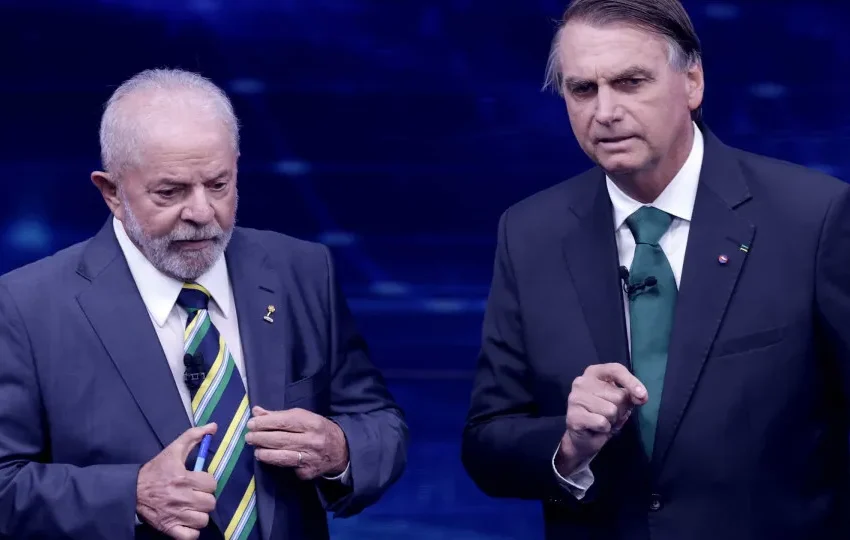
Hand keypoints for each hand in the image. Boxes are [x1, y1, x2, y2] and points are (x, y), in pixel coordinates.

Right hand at [136, 424, 217, 539]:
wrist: (131, 490)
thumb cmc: (156, 470)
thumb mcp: (173, 450)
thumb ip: (194, 436)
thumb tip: (214, 426)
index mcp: (183, 478)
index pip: (211, 483)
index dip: (207, 482)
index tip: (199, 481)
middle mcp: (181, 498)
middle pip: (210, 503)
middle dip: (205, 498)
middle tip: (196, 495)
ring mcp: (175, 515)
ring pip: (202, 520)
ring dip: (200, 515)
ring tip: (192, 508)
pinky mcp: (168, 528)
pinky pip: (190, 536)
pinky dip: (192, 531)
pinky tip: (187, 522)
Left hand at [245, 406, 348, 480]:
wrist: (341, 450)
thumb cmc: (318, 430)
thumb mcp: (304, 417)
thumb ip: (279, 415)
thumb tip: (256, 411)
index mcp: (312, 423)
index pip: (284, 422)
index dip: (265, 423)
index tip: (251, 423)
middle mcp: (312, 440)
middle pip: (281, 439)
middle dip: (260, 438)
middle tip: (248, 437)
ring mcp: (310, 458)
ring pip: (282, 456)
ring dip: (265, 453)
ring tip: (255, 450)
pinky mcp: (307, 472)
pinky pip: (288, 467)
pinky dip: (276, 463)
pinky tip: (269, 458)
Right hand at [556, 364, 646, 474]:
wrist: (584, 438)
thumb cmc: (603, 415)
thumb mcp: (621, 402)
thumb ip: (630, 395)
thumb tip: (641, 397)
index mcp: (594, 373)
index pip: (616, 370)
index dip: (631, 382)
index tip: (643, 396)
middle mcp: (582, 381)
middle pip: (618, 395)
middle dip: (621, 410)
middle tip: (610, 415)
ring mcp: (575, 398)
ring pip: (611, 410)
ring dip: (612, 421)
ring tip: (603, 421)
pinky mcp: (573, 415)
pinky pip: (602, 422)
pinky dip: (604, 429)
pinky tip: (595, 428)